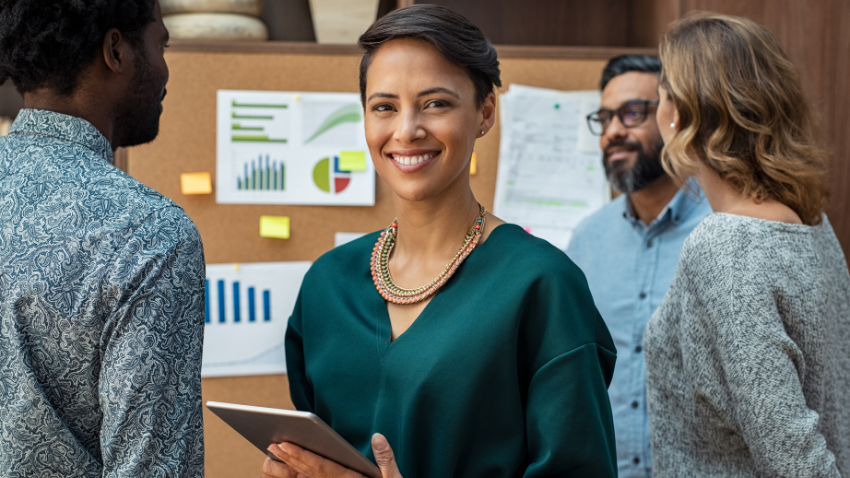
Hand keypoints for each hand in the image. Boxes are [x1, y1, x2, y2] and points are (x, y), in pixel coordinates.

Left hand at [261, 433, 401, 477]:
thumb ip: (386, 460)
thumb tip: (377, 437)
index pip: (322, 467)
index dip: (302, 456)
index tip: (286, 445)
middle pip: (311, 473)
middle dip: (291, 459)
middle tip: (273, 445)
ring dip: (292, 468)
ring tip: (277, 454)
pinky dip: (302, 476)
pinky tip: (294, 470)